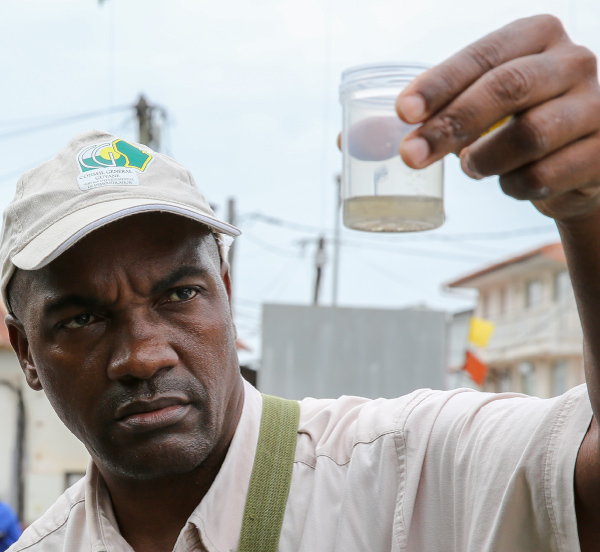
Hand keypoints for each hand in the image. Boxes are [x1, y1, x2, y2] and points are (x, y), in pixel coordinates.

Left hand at [396, 15, 599, 222]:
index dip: (440, 84)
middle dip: (451, 125)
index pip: (482, 55)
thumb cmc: (512, 126)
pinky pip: (545, 175)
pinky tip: (511, 181)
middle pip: (506, 89)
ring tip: (472, 166)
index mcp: (536, 36)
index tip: (403, 113)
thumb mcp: (474, 107)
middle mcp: (573, 61)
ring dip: (485, 160)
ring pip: (529, 135)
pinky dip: (514, 187)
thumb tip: (351, 141)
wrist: (575, 162)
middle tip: (411, 156)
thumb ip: (423, 116)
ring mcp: (597, 105)